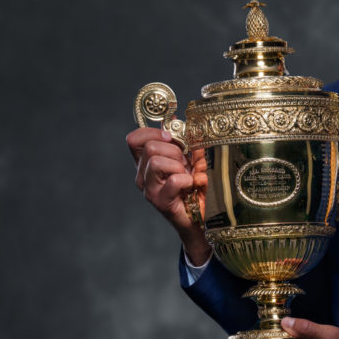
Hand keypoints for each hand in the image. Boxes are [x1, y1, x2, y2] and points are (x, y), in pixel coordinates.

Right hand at [126, 127, 210, 264]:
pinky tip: (191, 186)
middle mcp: (143, 175)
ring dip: (179, 166)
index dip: (153, 132)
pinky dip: (187, 180)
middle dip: (174, 151)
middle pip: (150, 147)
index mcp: (147, 162)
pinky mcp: (160, 201)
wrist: (204, 218)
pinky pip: (172, 180)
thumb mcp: (193, 159)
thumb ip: (184, 141)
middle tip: (186, 164)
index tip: (172, 138)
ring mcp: (149, 189)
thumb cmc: (198, 188)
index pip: (134, 139)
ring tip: (188, 176)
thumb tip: (175, 120)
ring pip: (157, 161)